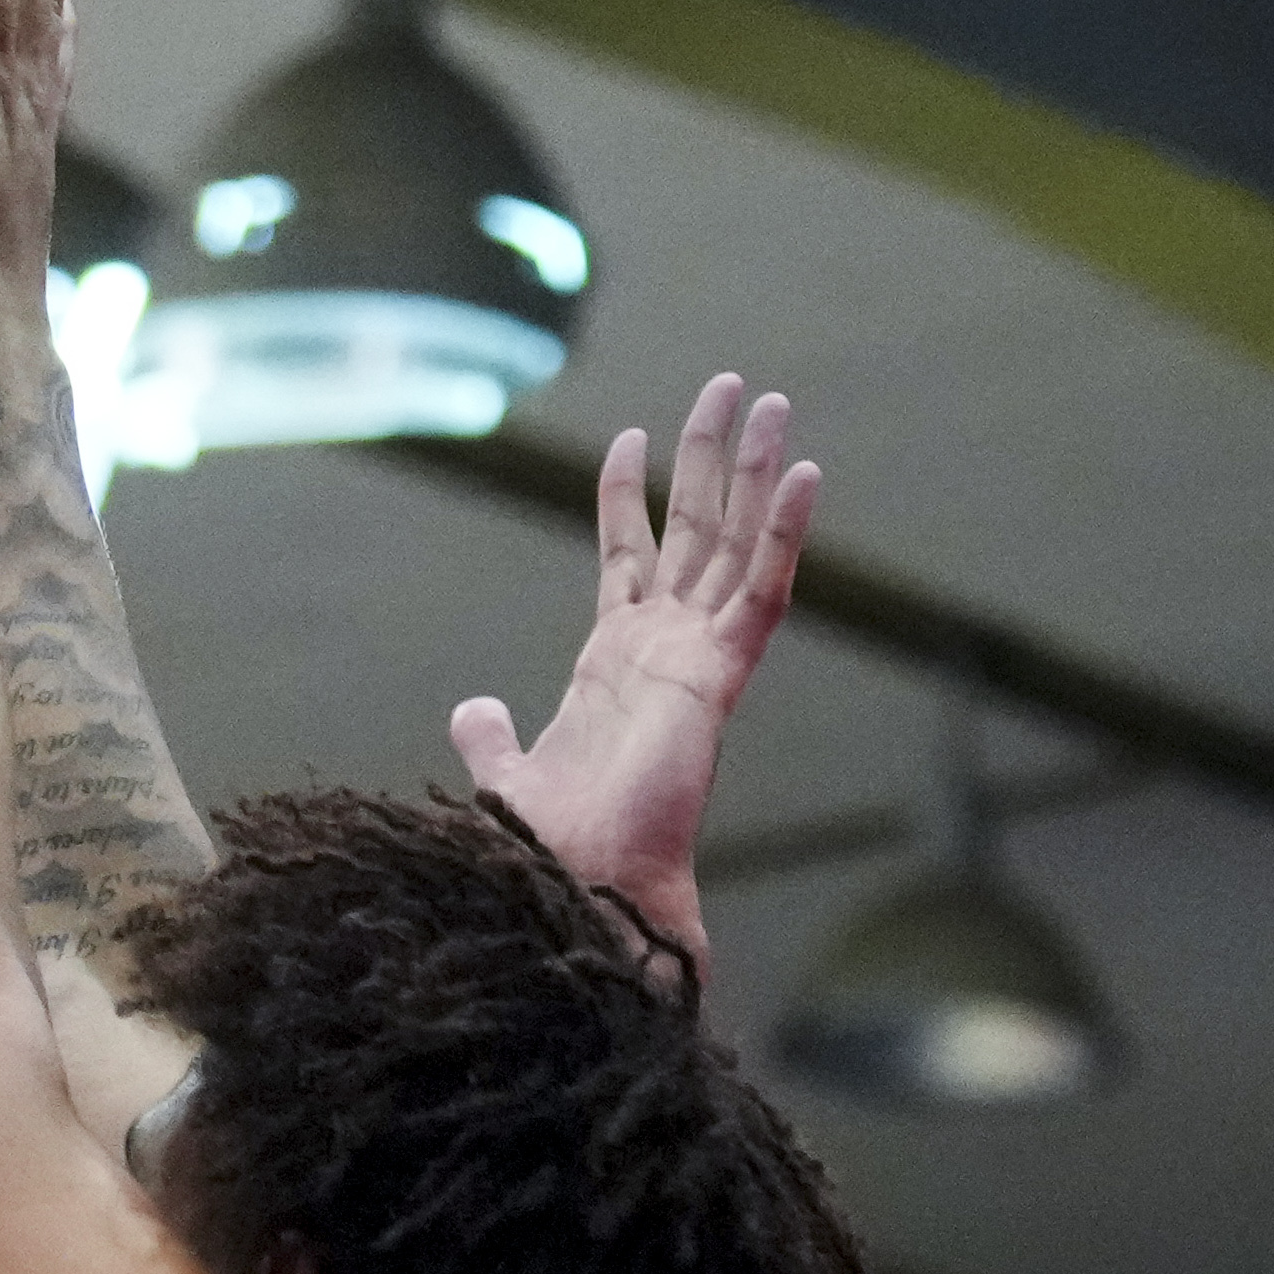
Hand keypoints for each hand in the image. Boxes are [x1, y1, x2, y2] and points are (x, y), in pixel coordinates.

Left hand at [447, 375, 820, 973]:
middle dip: (710, 460)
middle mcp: (665, 653)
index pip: (628, 560)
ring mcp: (696, 661)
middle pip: (695, 533)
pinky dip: (783, 537)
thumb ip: (493, 737)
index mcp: (617, 667)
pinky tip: (801, 474)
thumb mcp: (507, 774)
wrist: (572, 888)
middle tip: (729, 385)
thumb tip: (472, 711)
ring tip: (771, 399)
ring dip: (752, 473)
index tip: (631, 437)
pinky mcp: (719, 679)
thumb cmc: (548, 848)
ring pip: (734, 547)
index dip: (629, 498)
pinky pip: (762, 596)